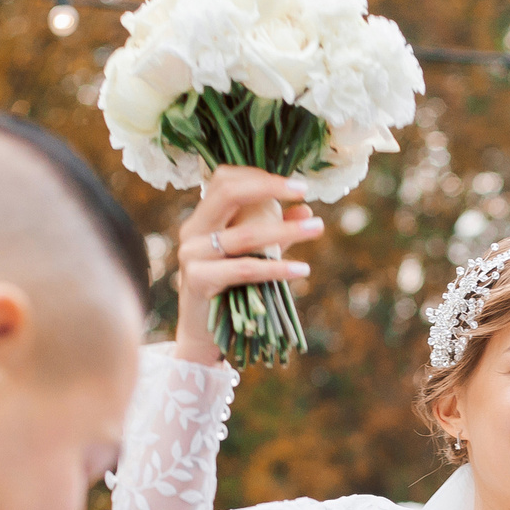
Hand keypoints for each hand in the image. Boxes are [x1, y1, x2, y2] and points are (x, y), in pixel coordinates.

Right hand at [173, 166, 325, 363]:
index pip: (224, 179)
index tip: (296, 184)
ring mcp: (192, 255)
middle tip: (303, 190)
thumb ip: (273, 232)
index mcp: (202, 218)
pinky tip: (302, 269)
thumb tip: (305, 211)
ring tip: (317, 228)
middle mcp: (192, 230)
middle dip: (268, 186)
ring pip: (244, 234)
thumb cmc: (229, 291)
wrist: (202, 334)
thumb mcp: (253, 256)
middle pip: (227, 191)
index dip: (259, 175)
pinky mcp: (198, 281)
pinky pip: (245, 269)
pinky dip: (277, 268)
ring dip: (286, 230)